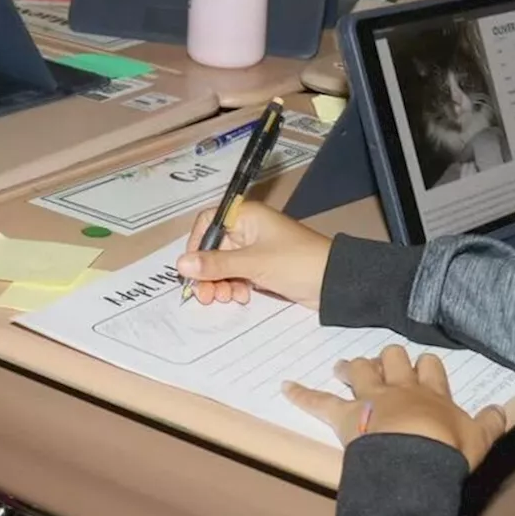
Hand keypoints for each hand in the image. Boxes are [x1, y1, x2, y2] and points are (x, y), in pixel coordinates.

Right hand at [175, 201, 331, 308]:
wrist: (333, 283)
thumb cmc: (295, 263)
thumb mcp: (253, 263)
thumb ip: (216, 264)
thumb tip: (180, 264)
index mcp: (247, 216)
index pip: (208, 222)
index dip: (196, 244)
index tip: (191, 267)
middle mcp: (249, 229)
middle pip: (214, 248)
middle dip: (207, 272)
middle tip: (205, 296)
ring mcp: (257, 249)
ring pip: (225, 265)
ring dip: (220, 282)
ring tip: (226, 298)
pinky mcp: (264, 268)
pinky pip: (239, 275)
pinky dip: (235, 286)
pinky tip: (240, 297)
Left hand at [284, 345, 506, 469]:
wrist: (416, 458)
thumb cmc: (447, 450)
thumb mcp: (479, 438)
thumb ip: (490, 422)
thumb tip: (502, 409)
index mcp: (432, 394)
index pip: (430, 368)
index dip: (426, 366)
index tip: (423, 367)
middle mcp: (401, 389)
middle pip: (394, 359)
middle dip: (389, 359)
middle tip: (383, 363)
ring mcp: (371, 399)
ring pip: (361, 371)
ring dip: (353, 367)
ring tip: (345, 366)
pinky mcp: (345, 415)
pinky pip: (319, 402)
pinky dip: (301, 394)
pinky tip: (286, 386)